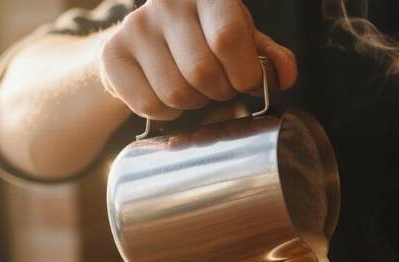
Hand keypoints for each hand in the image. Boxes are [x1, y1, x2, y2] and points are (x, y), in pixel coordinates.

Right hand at [98, 0, 296, 119]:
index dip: (244, 73)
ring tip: (194, 90)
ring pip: (176, 93)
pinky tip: (168, 97)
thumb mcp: (244, 40)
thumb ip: (269, 57)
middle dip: (219, 92)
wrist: (148, 42)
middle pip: (202, 72)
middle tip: (218, 87)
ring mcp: (136, 27)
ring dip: (193, 104)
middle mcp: (168, 3)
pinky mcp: (113, 54)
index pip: (228, 37)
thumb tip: (285, 75)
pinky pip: (149, 104)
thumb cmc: (204, 38)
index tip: (247, 83)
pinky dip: (166, 113)